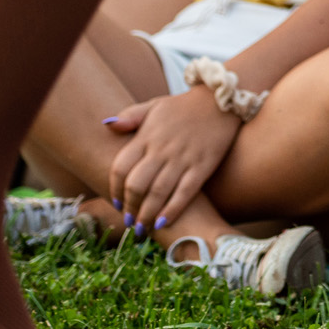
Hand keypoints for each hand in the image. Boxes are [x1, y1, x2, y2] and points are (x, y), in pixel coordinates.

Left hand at [106, 85, 241, 232]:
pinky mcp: (203, 166)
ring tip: (141, 228)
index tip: (116, 202)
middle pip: (137, 185)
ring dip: (146, 214)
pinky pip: (185, 193)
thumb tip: (106, 125)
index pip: (121, 168)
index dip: (115, 189)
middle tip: (129, 220)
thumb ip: (130, 116)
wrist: (222, 100)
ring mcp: (183, 159)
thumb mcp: (154, 105)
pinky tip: (163, 222)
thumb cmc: (185, 106)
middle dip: (130, 207)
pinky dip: (172, 210)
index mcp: (147, 136)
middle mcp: (162, 150)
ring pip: (159, 193)